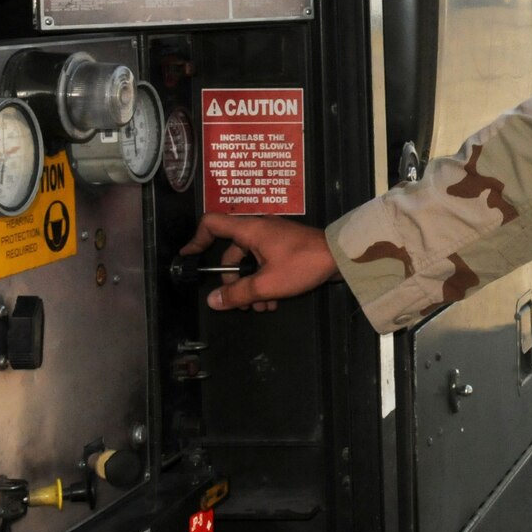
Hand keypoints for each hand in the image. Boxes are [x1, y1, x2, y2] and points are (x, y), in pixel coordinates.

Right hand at [181, 213, 340, 310]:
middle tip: (241, 303)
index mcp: (250, 229)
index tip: (189, 258)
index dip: (196, 239)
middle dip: (234, 281)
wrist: (342, 257)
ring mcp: (274, 239)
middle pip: (231, 254)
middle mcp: (259, 230)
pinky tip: (274, 302)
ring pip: (251, 263)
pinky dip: (266, 282)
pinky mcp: (286, 249)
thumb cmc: (303, 264)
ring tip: (261, 307)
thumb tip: (213, 301)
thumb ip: (238, 293)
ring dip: (252, 287)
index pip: (212, 224)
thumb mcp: (267, 283)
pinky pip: (266, 265)